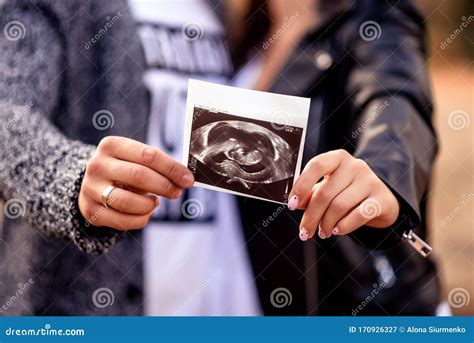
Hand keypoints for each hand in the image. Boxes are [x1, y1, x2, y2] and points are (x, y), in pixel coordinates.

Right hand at [78, 136, 193, 229]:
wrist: (93, 184)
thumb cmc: (124, 170)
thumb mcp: (136, 160)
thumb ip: (158, 166)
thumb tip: (186, 178)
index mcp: (111, 145)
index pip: (148, 155)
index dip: (172, 168)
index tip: (188, 179)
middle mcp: (97, 165)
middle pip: (138, 176)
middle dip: (164, 186)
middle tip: (177, 192)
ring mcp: (90, 188)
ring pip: (127, 201)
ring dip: (149, 205)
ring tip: (155, 202)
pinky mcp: (90, 210)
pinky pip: (121, 220)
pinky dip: (140, 219)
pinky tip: (145, 212)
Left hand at [287, 150, 399, 240]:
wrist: (380, 201)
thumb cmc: (347, 193)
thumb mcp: (327, 188)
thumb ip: (311, 194)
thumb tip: (297, 204)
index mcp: (337, 158)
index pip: (316, 165)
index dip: (302, 185)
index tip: (292, 205)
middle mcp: (355, 166)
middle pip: (325, 192)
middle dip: (311, 216)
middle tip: (305, 232)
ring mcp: (370, 181)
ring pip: (339, 206)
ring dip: (326, 224)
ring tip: (323, 232)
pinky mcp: (382, 199)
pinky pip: (358, 215)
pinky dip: (344, 226)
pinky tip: (337, 231)